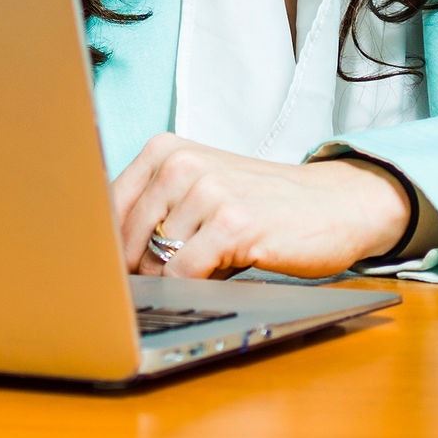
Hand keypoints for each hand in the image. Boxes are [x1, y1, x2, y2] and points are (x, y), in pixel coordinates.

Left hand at [109, 135, 423, 280]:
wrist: (333, 203)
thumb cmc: (262, 202)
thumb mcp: (202, 188)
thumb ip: (155, 209)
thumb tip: (104, 257)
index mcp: (166, 149)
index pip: (108, 207)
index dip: (107, 246)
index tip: (113, 268)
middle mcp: (182, 163)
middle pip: (126, 238)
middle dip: (139, 270)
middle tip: (163, 281)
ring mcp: (207, 191)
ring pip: (155, 260)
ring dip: (170, 279)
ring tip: (202, 270)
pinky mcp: (233, 224)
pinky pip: (184, 274)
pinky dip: (191, 287)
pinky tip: (215, 277)